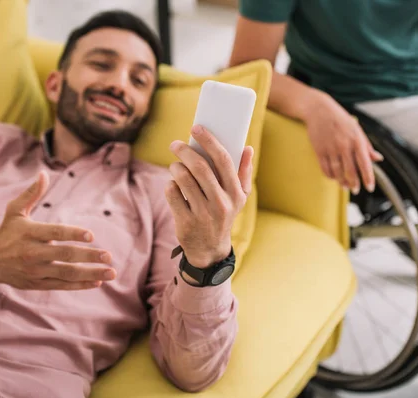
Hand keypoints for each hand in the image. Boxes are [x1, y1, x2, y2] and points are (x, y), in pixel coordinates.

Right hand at [0, 171, 115, 289]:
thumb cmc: (7, 231)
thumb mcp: (15, 211)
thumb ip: (32, 194)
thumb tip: (44, 173)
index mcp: (29, 233)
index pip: (54, 233)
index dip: (73, 234)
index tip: (91, 235)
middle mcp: (32, 253)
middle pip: (64, 255)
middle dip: (88, 256)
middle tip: (108, 255)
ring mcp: (36, 271)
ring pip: (67, 274)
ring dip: (91, 274)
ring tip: (111, 273)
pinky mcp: (37, 284)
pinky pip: (62, 285)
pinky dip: (80, 285)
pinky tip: (97, 282)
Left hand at [165, 125, 252, 267]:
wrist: (210, 249)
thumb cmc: (224, 214)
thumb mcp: (239, 197)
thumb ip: (244, 172)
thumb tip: (247, 147)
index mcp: (236, 193)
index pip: (223, 160)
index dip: (209, 141)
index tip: (196, 127)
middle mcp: (221, 203)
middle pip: (199, 167)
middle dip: (185, 151)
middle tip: (175, 144)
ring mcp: (203, 214)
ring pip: (183, 178)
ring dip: (175, 167)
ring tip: (175, 165)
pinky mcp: (185, 222)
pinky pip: (172, 193)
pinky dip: (170, 184)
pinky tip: (174, 185)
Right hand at [304, 94, 382, 193]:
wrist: (319, 110)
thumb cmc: (340, 119)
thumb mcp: (357, 129)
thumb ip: (367, 146)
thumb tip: (378, 159)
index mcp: (356, 140)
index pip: (364, 163)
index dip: (368, 177)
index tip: (370, 188)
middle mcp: (344, 145)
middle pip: (350, 171)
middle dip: (354, 184)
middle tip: (356, 190)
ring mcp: (330, 148)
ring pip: (337, 172)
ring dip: (341, 182)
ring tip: (345, 186)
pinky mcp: (319, 150)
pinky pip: (325, 168)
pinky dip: (330, 176)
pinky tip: (334, 178)